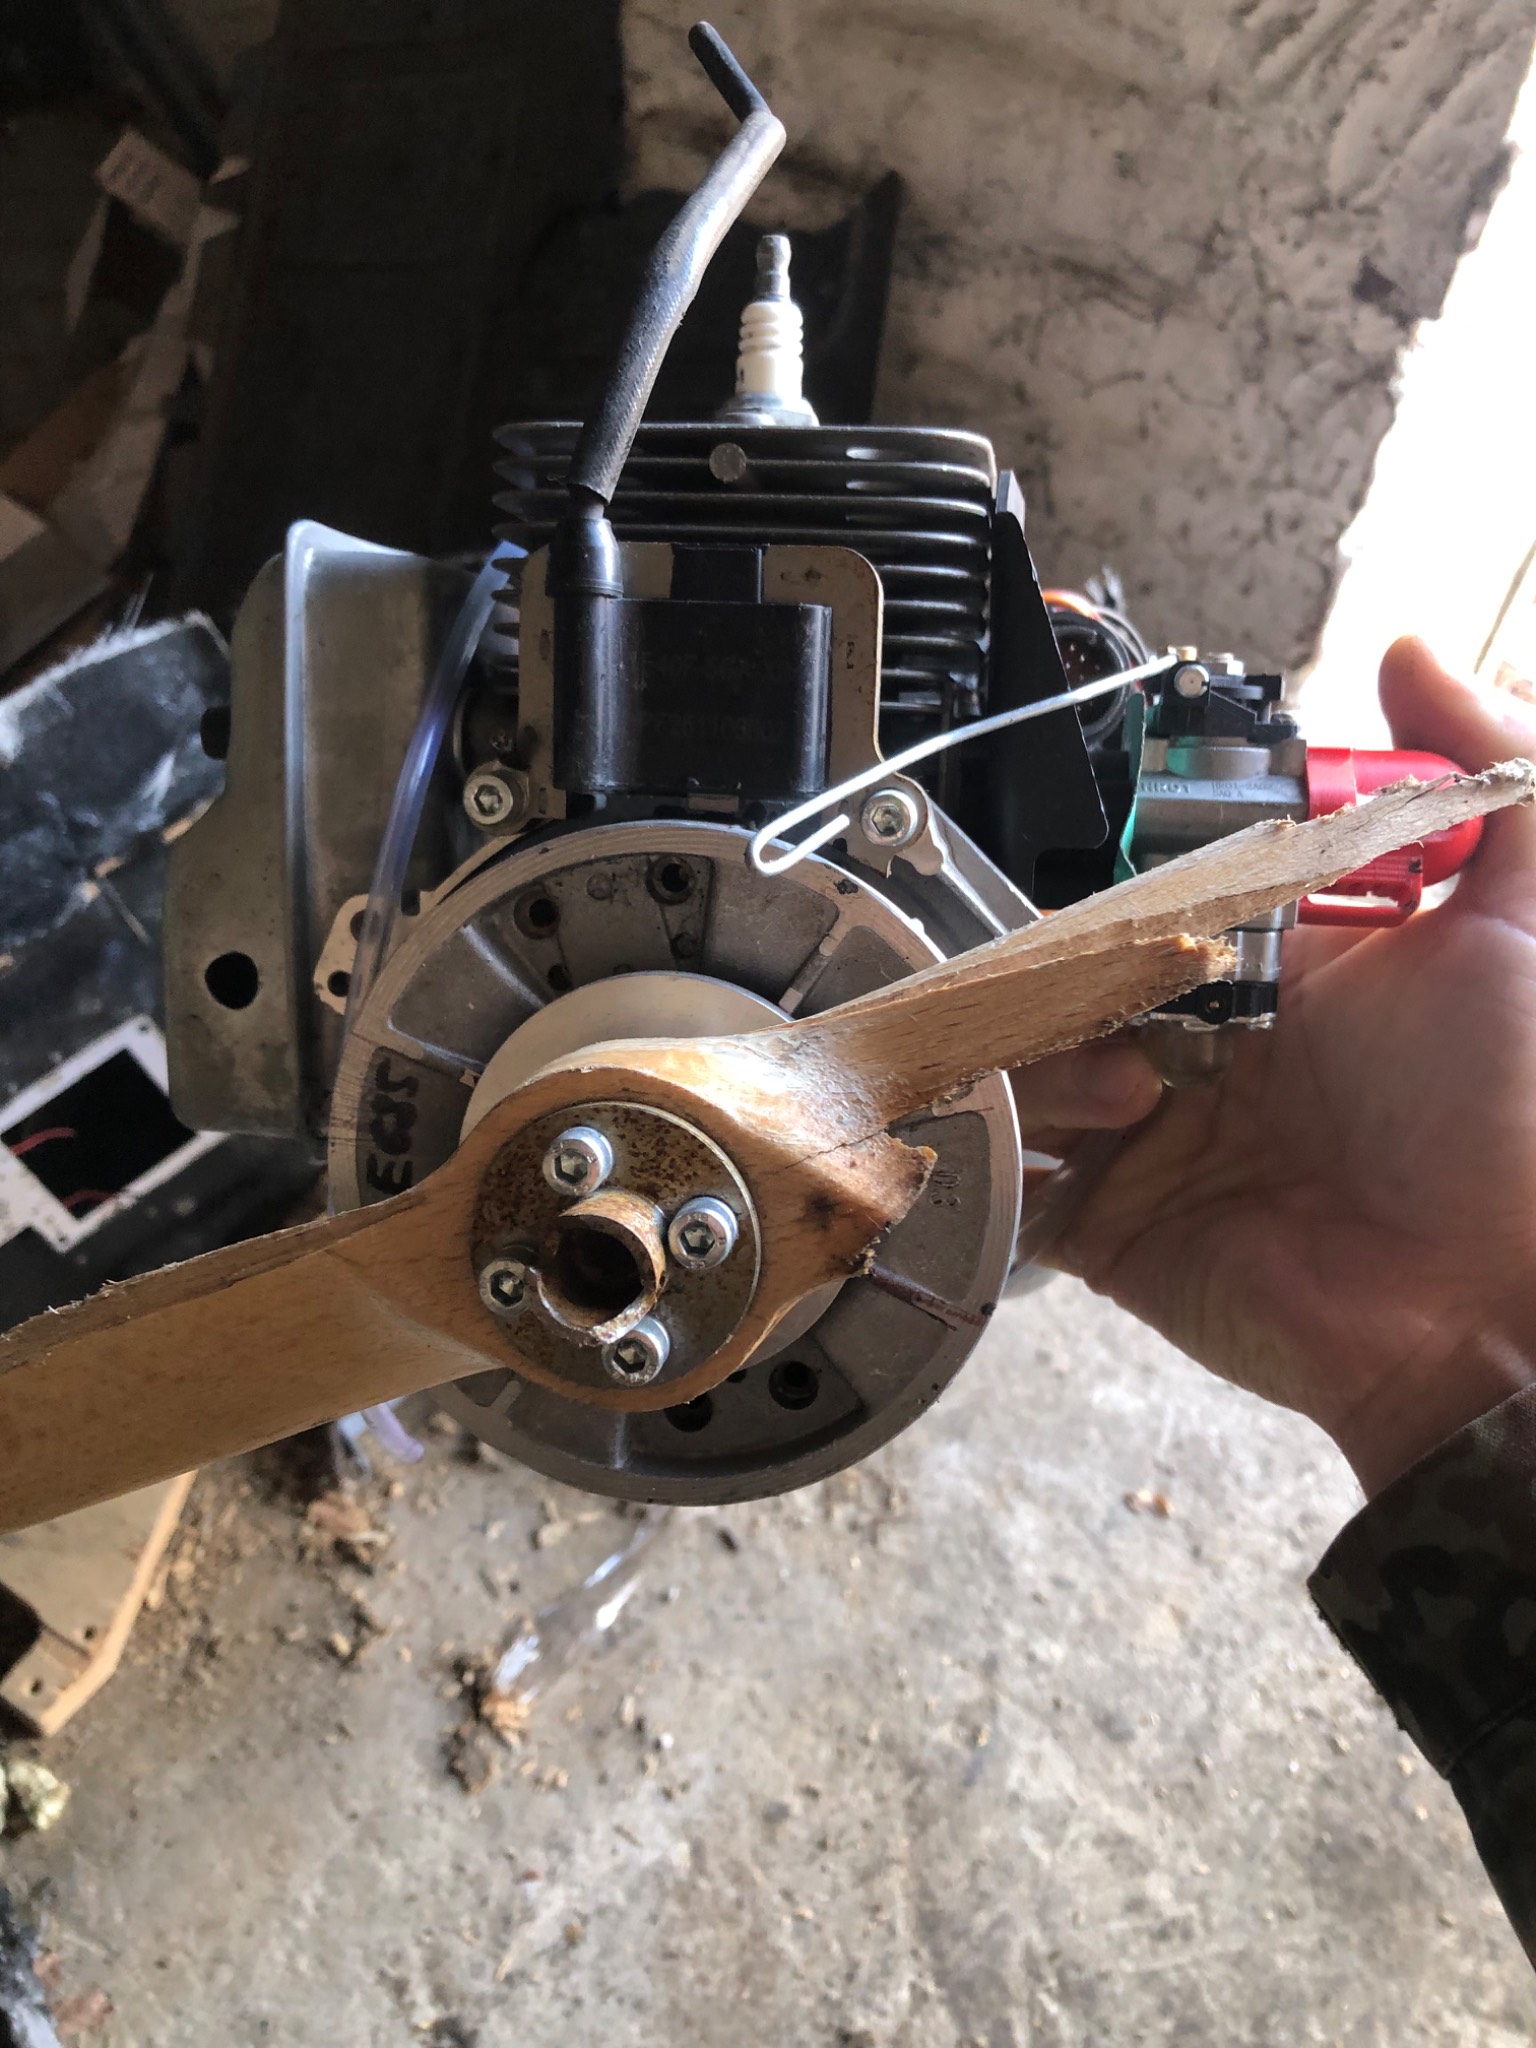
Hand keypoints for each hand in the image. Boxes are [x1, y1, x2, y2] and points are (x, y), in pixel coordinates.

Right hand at [1046, 639, 1535, 1495]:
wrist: (1485, 1315)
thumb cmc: (1518, 1120)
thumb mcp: (1533, 915)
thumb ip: (1495, 767)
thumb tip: (1417, 648)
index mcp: (1285, 969)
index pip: (1164, 884)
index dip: (1130, 864)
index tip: (1122, 862)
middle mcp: (1207, 1043)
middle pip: (1076, 966)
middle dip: (1072, 965)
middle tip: (1114, 985)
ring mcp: (1149, 1132)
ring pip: (1029, 1053)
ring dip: (1056, 1054)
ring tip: (1134, 1091)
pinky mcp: (1105, 1218)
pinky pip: (1010, 1163)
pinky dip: (1005, 1135)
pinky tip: (1078, 1132)